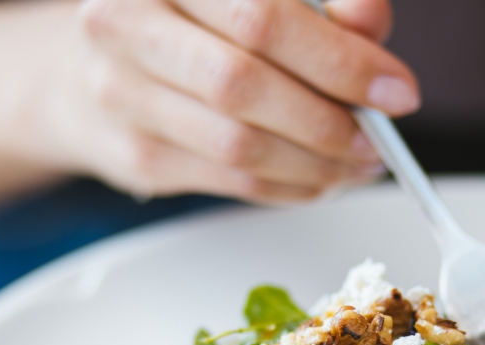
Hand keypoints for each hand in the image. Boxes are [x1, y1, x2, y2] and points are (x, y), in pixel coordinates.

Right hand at [38, 0, 417, 202]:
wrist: (88, 70)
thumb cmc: (186, 24)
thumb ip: (320, 4)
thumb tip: (372, 30)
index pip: (264, 16)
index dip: (341, 61)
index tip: (396, 92)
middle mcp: (127, 21)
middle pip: (246, 84)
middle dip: (329, 121)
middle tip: (377, 140)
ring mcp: (122, 92)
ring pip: (239, 145)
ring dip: (315, 165)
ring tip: (357, 164)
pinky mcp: (137, 155)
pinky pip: (232, 183)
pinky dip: (291, 187)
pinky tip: (320, 180)